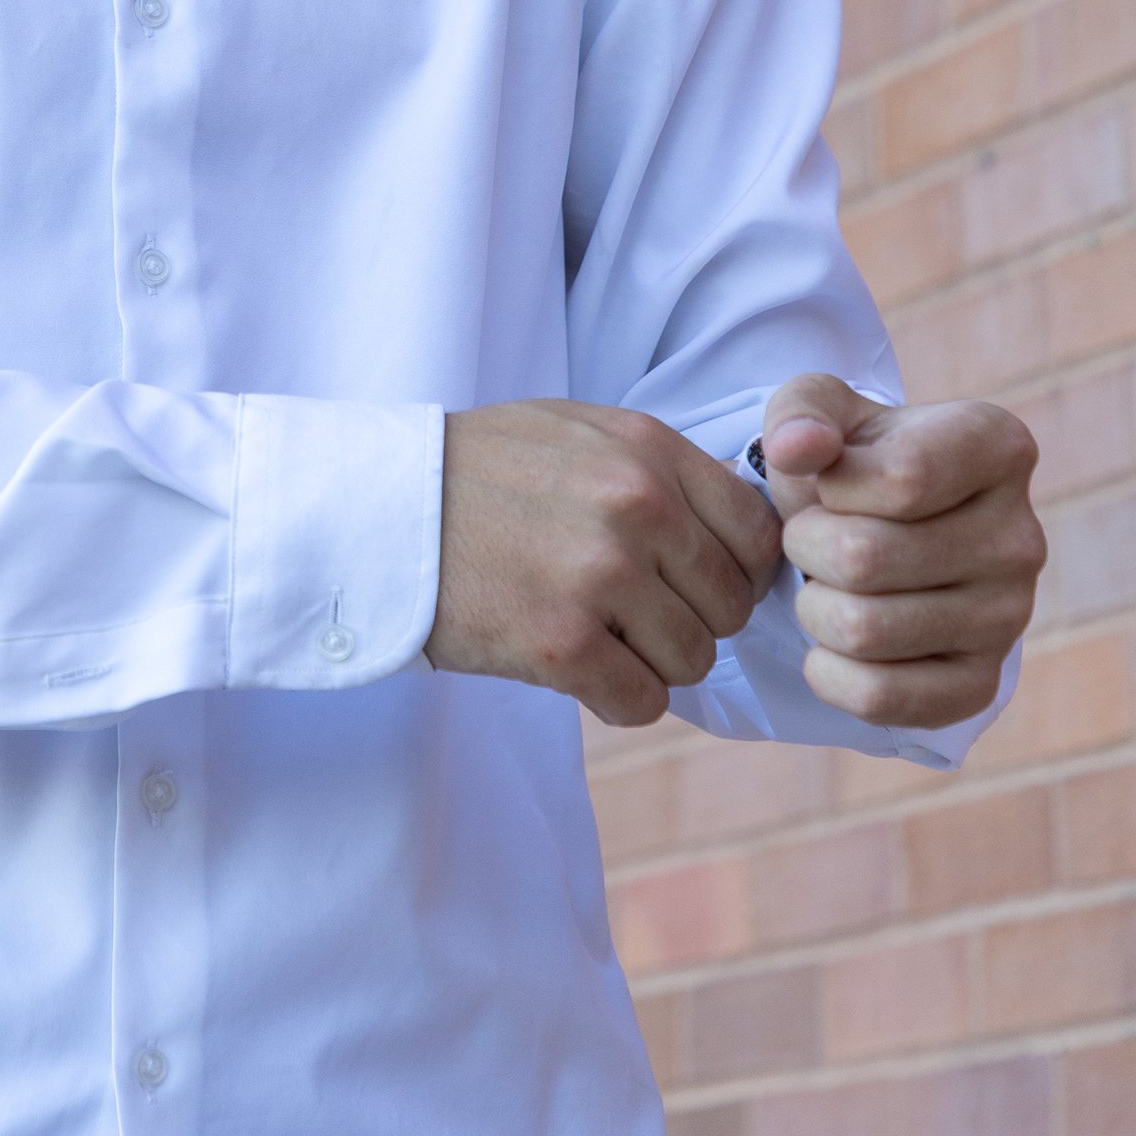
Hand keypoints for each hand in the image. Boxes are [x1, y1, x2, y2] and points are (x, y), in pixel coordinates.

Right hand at [429, 402, 783, 727]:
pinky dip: (616, 697)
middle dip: (691, 620)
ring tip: (597, 637)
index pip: (756, 535)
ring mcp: (600, 577)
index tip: (697, 584)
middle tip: (634, 616)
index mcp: (648, 451)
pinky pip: (642, 702)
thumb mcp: (577, 432)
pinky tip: (576, 668)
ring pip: (692, 660)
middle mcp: (637, 509)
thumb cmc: (477, 471)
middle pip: (729, 606)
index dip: (735, 571)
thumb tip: (738, 531)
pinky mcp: (561, 644)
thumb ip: (658, 469)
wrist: (379, 510)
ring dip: (652, 663)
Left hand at [761, 374, 1044, 729]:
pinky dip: (830, 674)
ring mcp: (1010, 618)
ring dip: (813, 608)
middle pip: (866, 558)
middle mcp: (1021, 536)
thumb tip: (795, 449)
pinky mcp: (983, 685)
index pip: (902, 480)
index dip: (830, 487)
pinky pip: (881, 699)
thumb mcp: (819, 412)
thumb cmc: (849, 463)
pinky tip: (834, 643)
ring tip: (828, 583)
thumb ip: (801, 413)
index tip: (829, 484)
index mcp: (998, 448)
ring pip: (863, 631)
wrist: (877, 534)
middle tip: (813, 541)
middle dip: (806, 548)